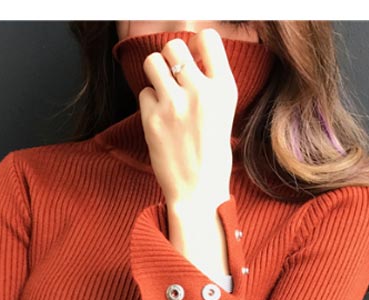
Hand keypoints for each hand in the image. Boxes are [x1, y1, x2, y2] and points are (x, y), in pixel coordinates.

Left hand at [138, 29, 237, 207]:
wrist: (197, 192)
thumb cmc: (212, 156)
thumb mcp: (224, 114)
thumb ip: (210, 84)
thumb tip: (191, 60)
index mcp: (224, 89)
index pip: (208, 38)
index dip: (197, 44)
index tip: (194, 58)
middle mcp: (200, 92)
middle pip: (174, 46)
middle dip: (171, 58)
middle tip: (173, 76)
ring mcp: (174, 105)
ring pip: (153, 62)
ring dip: (156, 73)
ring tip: (163, 91)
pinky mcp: (152, 120)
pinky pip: (143, 92)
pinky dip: (149, 102)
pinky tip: (160, 117)